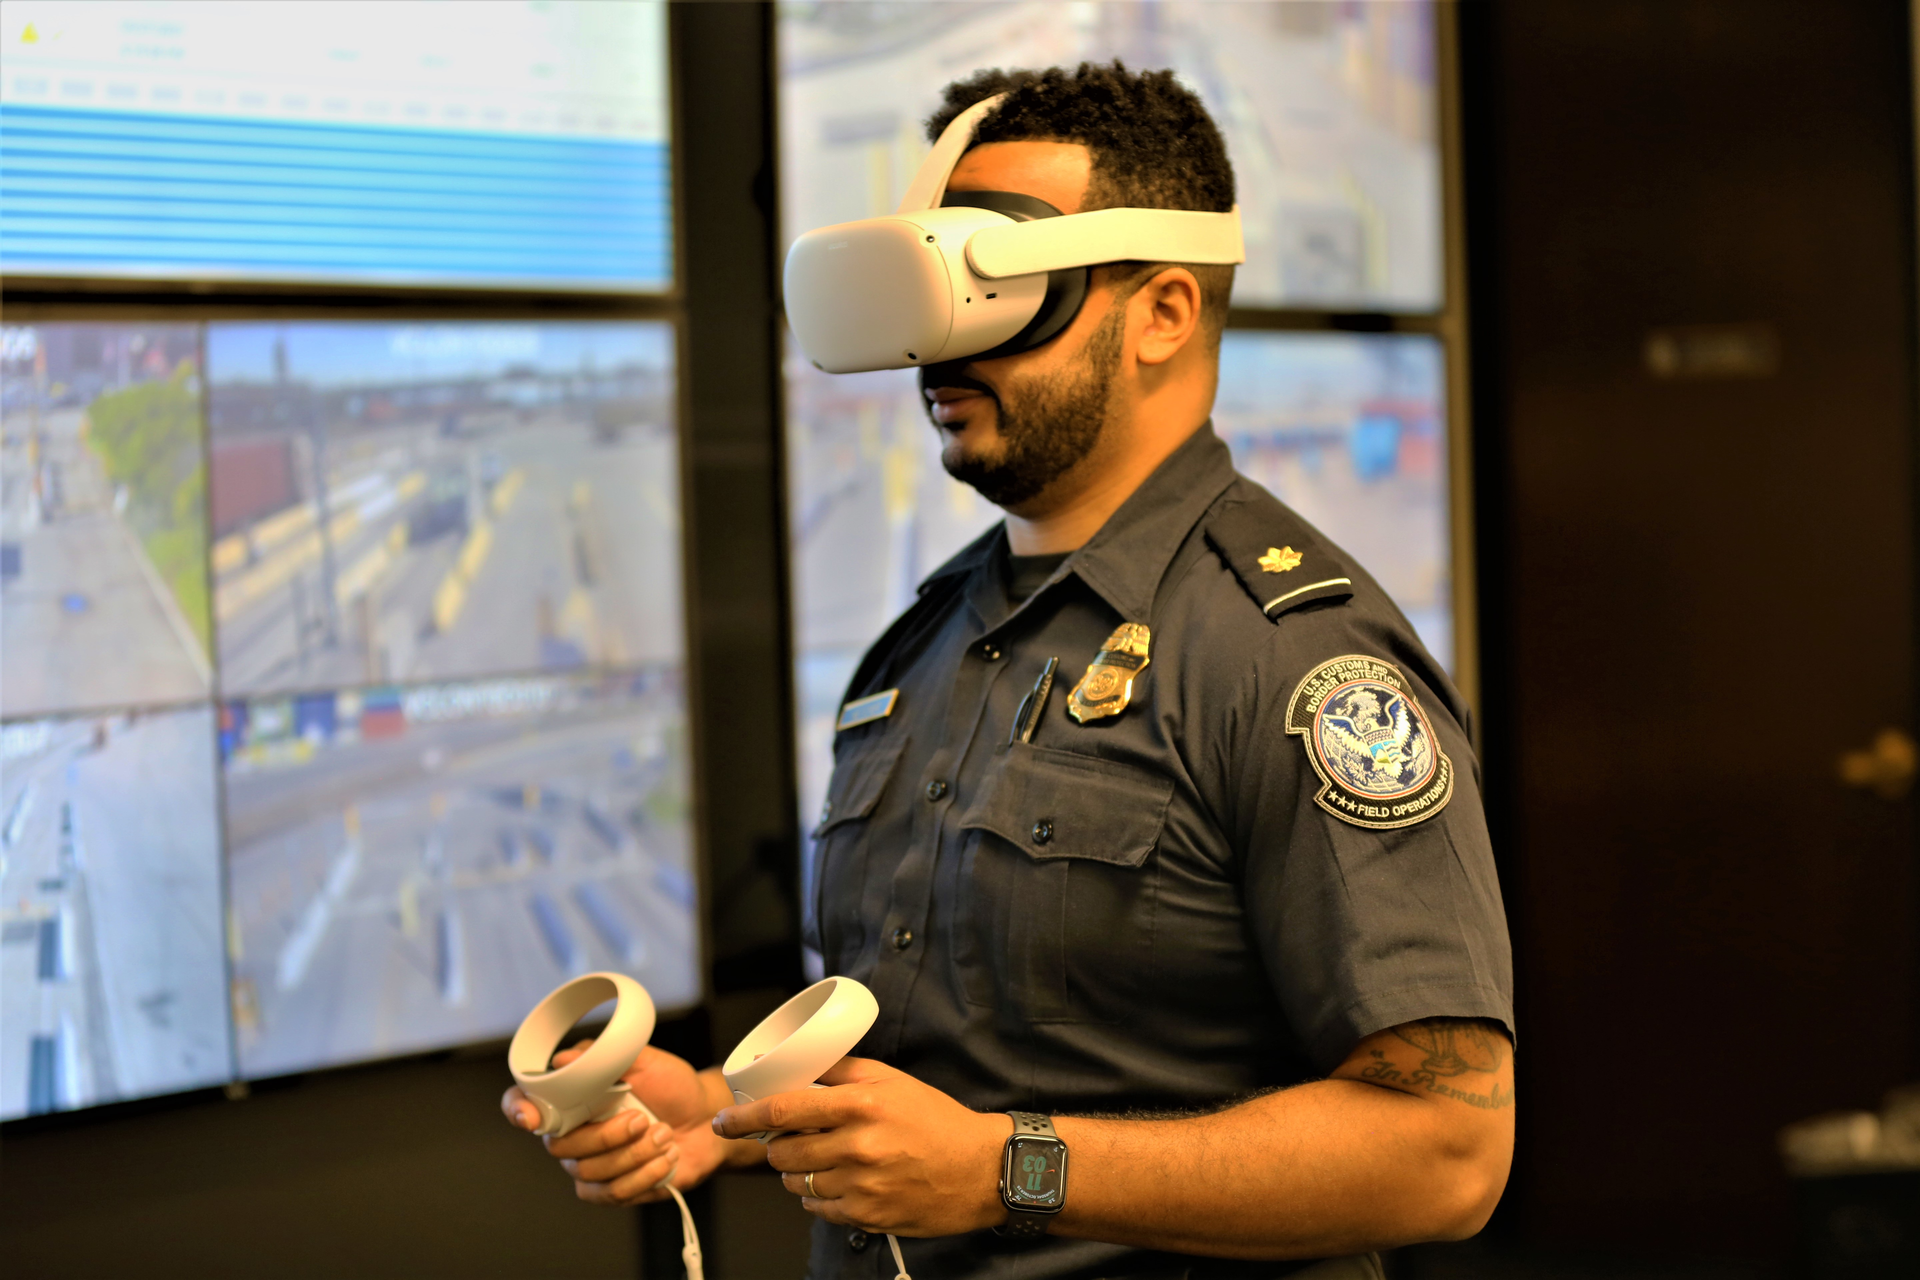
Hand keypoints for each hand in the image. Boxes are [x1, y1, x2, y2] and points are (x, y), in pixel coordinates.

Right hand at [500, 1041, 732, 1205]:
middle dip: (605, 1135)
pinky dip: (644, 1176)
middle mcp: (573, 1134)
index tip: (530, 1117)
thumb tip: (563, 1059)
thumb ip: (606, 1056)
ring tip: (664, 1135)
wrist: (707, 1119)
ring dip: (634, 1154)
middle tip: (642, 1119)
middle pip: (561, 1147)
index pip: (523, 1104)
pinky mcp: (612, 1190)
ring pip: (590, 1172)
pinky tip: (666, 1158)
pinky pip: (613, 1193)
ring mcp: (590, 1165)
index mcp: (572, 1098)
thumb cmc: (672, 1087)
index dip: (517, 1110)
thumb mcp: (646, 1060)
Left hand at [711, 1057, 1007, 1236]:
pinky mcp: (868, 1216)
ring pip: (797, 1182)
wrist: (981, 1170)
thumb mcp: (893, 1081)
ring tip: (818, 1159)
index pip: (784, 1109)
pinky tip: (838, 1182)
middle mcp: (858, 1146)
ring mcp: (862, 1186)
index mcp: (862, 1106)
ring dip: (795, 1171)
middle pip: (783, 1151)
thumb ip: (844, 1070)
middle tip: (786, 1138)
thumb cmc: (937, 1121)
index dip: (745, 1117)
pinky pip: (818, 1209)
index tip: (725, 1121)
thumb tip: (800, 1062)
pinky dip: (818, 1196)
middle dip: (774, 1145)